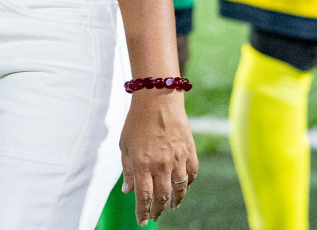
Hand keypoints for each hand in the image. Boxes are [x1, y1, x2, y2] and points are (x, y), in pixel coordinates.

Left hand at [120, 90, 197, 225]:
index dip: (143, 212)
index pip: (144, 197)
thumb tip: (128, 190)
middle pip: (162, 197)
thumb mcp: (124, 145)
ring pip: (180, 189)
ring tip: (172, 206)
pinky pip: (192, 175)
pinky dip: (188, 184)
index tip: (142, 222)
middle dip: (158, 210)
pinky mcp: (190, 152)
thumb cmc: (137, 121)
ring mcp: (178, 159)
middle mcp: (161, 165)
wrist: (158, 98)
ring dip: (175, 201)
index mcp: (142, 164)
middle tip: (155, 215)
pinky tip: (183, 187)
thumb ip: (127, 170)